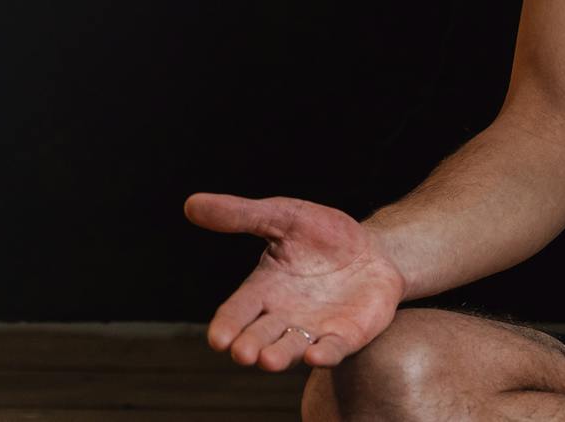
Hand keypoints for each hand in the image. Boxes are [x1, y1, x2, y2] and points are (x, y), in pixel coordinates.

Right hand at [184, 192, 406, 370]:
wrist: (374, 250)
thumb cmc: (323, 236)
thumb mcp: (284, 217)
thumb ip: (242, 215)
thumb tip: (190, 203)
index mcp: (262, 290)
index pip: (237, 312)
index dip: (227, 326)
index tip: (217, 338)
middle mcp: (283, 317)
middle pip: (260, 336)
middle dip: (249, 346)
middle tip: (242, 353)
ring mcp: (313, 330)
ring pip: (291, 349)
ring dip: (280, 356)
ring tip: (268, 360)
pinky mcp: (346, 336)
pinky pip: (333, 349)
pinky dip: (324, 354)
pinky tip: (317, 356)